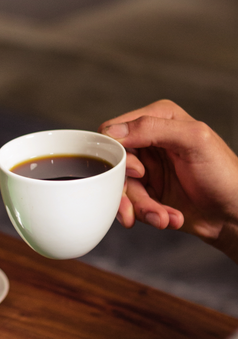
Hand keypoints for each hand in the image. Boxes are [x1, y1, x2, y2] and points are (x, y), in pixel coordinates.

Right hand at [99, 100, 237, 255]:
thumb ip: (154, 128)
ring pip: (121, 189)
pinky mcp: (147, 193)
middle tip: (147, 203)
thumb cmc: (224, 174)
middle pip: (113, 165)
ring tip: (164, 217)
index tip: (137, 173)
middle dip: (128, 190)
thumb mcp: (194, 141)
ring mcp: (147, 170)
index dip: (118, 154)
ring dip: (142, 208)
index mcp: (158, 120)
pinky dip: (148, 216)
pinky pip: (131, 205)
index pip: (115, 131)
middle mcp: (149, 142)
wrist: (233, 214)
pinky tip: (169, 218)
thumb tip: (113, 131)